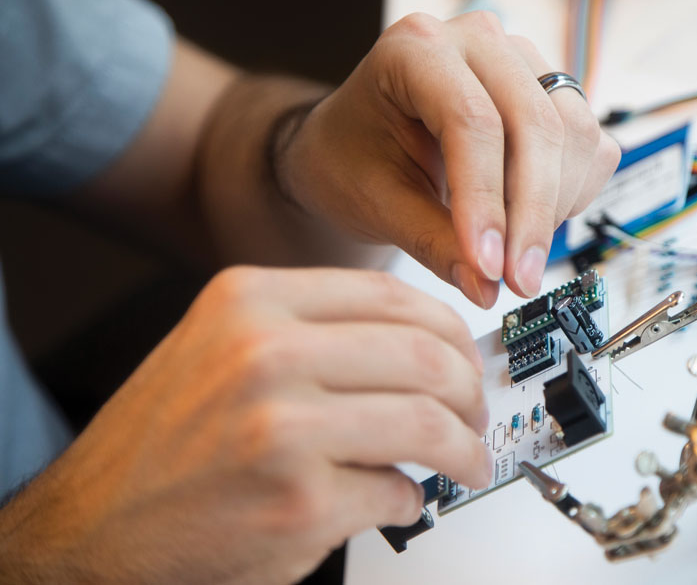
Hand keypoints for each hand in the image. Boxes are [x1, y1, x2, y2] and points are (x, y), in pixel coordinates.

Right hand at [0, 267, 489, 583]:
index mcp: (251, 302)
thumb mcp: (223, 349)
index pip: (393, 297)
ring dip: (463, 448)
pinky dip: (413, 498)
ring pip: (427, 421)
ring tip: (465, 460)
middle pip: (424, 355)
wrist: (92, 528)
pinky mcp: (298, 502)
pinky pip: (397, 490)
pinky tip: (398, 497)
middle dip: (469, 391)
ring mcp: (282, 428)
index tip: (465, 356)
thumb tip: (420, 343)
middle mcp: (264, 353)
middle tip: (476, 414)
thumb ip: (316, 333)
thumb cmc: (162, 443)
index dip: (449, 331)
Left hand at [282, 12, 620, 306]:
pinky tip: (531, 222)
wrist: (360, 143)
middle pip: (534, 125)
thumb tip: (486, 288)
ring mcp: (523, 62)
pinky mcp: (554, 93)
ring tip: (515, 254)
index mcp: (415, 48)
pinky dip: (572, 194)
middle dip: (530, 215)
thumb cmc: (353, 158)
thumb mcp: (377, 203)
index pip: (469, 119)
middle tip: (516, 279)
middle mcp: (478, 41)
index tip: (489, 264)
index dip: (485, 199)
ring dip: (556, 207)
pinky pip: (591, 146)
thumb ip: (432, 243)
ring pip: (573, 135)